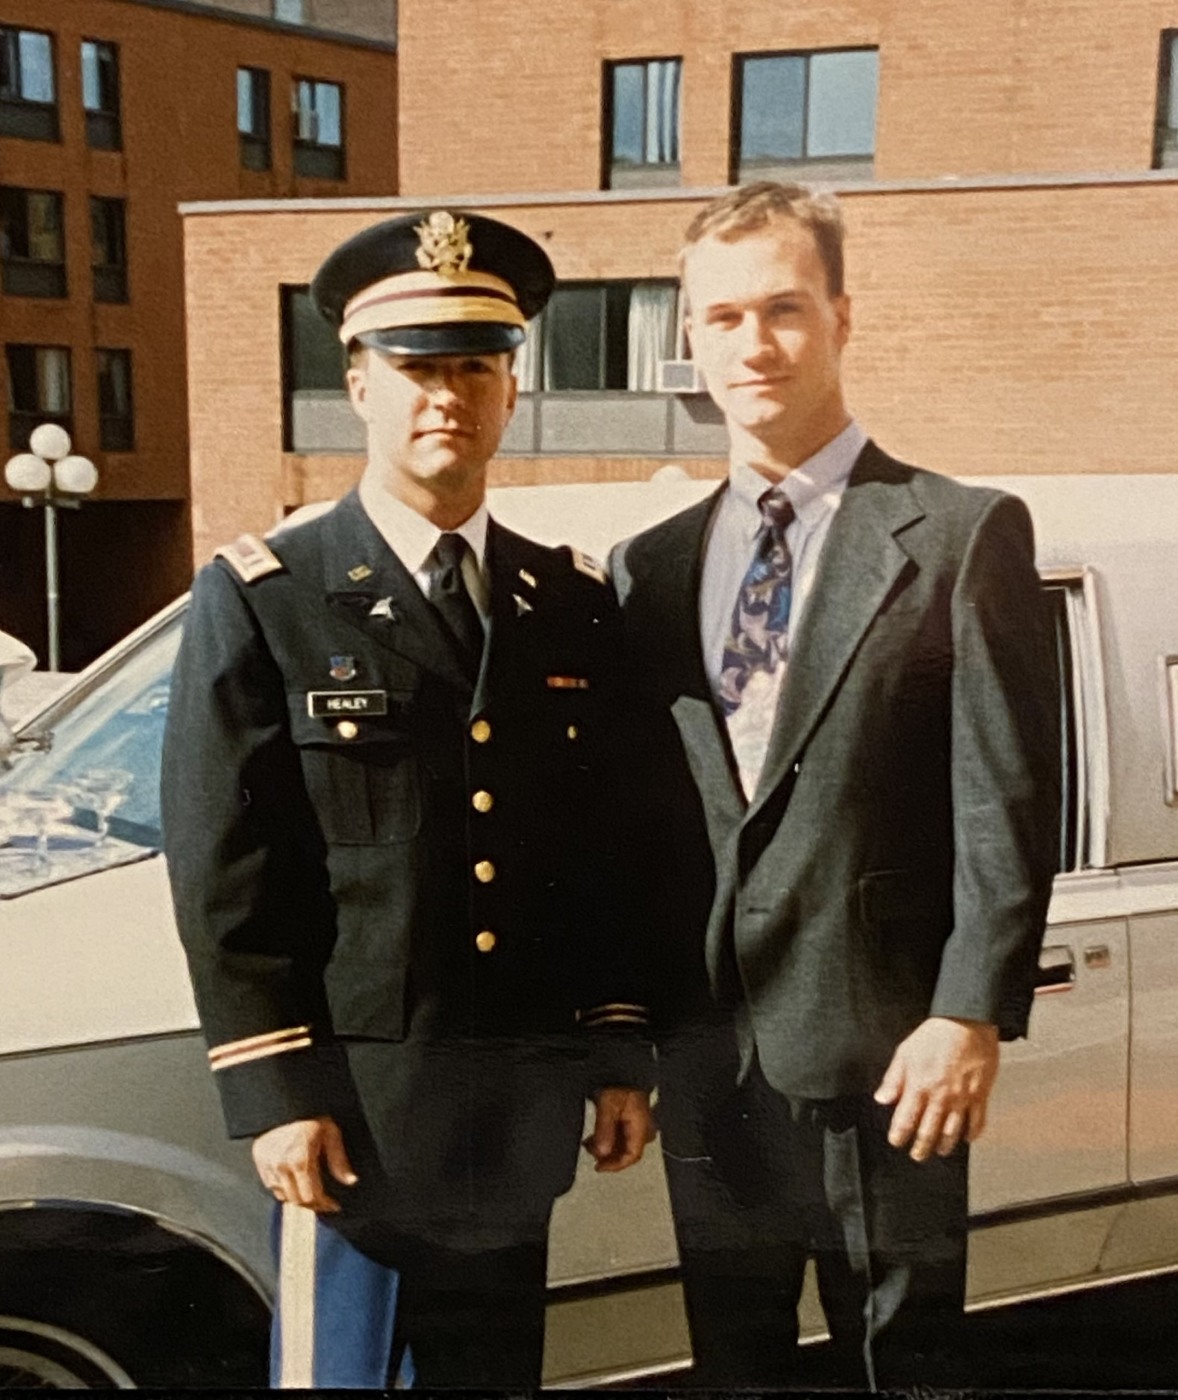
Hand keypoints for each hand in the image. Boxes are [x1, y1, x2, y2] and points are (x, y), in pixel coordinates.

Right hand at [251, 1115, 357, 1212]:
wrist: (283, 1099)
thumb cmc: (310, 1114)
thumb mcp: (330, 1133)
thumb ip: (339, 1160)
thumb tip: (350, 1180)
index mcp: (300, 1160)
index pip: (312, 1196)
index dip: (325, 1204)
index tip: (334, 1205)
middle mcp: (281, 1166)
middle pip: (296, 1201)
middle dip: (313, 1205)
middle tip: (324, 1202)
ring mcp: (268, 1165)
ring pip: (282, 1196)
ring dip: (297, 1198)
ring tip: (309, 1192)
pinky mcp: (259, 1160)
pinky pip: (270, 1185)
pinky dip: (283, 1189)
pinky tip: (294, 1182)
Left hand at [583, 1088, 655, 1172]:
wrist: (623, 1067)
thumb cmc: (619, 1081)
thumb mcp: (608, 1106)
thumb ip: (604, 1130)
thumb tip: (602, 1153)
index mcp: (642, 1126)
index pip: (632, 1155)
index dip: (615, 1165)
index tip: (599, 1167)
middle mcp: (643, 1127)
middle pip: (627, 1152)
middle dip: (609, 1156)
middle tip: (592, 1153)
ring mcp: (638, 1123)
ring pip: (623, 1144)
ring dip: (606, 1147)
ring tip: (590, 1143)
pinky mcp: (631, 1118)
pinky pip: (621, 1135)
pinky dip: (608, 1138)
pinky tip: (596, 1136)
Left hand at [873, 1017, 999, 1161]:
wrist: (967, 1022)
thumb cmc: (934, 1035)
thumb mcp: (905, 1052)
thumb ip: (893, 1079)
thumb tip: (882, 1099)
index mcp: (919, 1086)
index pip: (905, 1120)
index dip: (899, 1135)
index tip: (896, 1142)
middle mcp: (940, 1097)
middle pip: (928, 1132)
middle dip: (921, 1147)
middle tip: (917, 1155)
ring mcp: (962, 1099)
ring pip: (952, 1132)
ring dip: (945, 1145)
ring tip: (940, 1151)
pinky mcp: (980, 1095)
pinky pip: (977, 1122)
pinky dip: (972, 1134)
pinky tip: (967, 1138)